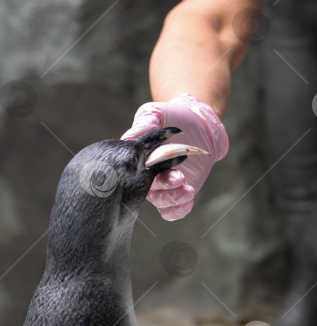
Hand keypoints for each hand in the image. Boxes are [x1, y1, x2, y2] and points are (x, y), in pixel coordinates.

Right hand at [122, 94, 228, 220]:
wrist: (199, 123)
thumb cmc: (172, 117)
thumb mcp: (154, 113)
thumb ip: (143, 124)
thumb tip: (127, 140)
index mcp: (139, 160)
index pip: (134, 173)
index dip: (142, 175)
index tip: (154, 167)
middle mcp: (148, 177)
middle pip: (149, 191)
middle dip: (165, 187)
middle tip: (179, 177)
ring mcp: (163, 187)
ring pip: (161, 202)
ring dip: (174, 199)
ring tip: (188, 190)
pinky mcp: (178, 193)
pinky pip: (172, 211)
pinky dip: (178, 211)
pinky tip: (188, 201)